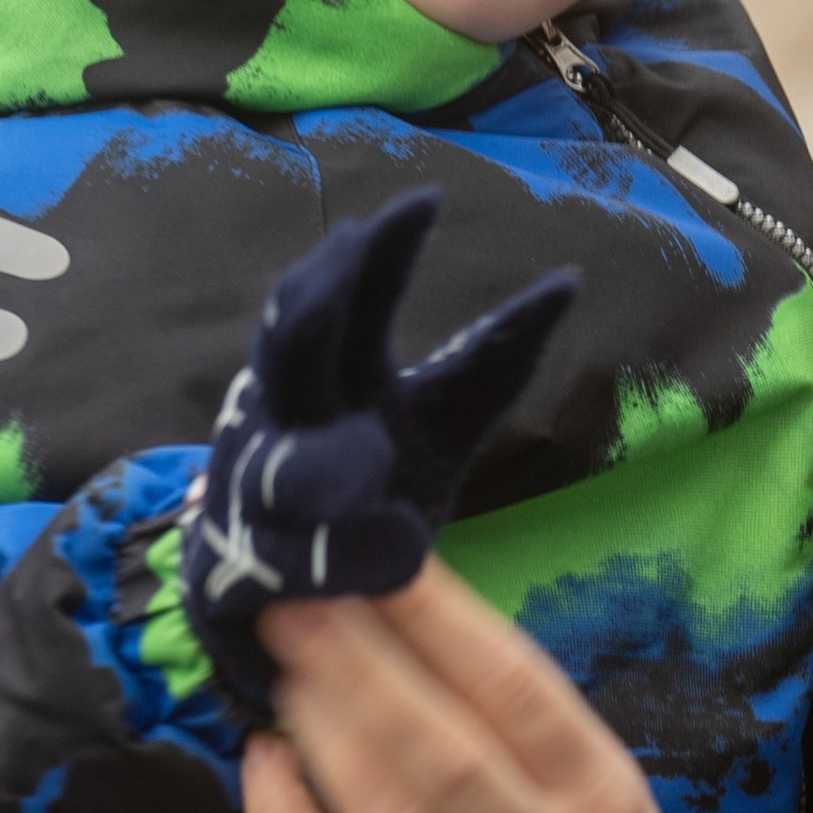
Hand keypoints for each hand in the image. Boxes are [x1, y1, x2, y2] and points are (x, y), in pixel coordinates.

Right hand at [185, 190, 575, 714]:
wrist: (283, 611)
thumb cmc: (369, 496)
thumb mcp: (440, 423)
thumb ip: (490, 359)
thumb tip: (567, 281)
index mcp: (341, 377)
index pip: (356, 300)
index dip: (385, 253)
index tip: (428, 201)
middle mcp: (288, 420)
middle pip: (292, 351)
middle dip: (317, 303)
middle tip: (352, 254)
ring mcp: (254, 495)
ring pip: (287, 467)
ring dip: (323, 463)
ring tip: (368, 460)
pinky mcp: (245, 574)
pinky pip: (296, 564)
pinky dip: (345, 561)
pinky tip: (396, 559)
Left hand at [243, 559, 680, 812]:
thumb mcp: (600, 803)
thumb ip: (520, 730)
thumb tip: (403, 617)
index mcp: (598, 795)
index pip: (516, 688)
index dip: (439, 616)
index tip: (376, 556)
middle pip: (442, 747)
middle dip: (359, 665)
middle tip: (291, 599)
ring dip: (320, 729)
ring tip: (277, 664)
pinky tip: (261, 763)